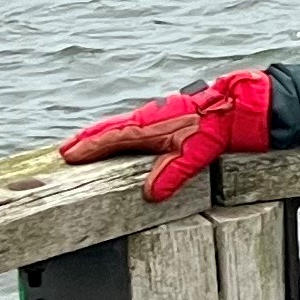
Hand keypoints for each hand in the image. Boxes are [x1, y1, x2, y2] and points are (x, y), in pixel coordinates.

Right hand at [57, 69, 272, 202]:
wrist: (235, 106)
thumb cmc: (215, 128)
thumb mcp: (196, 155)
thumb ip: (173, 173)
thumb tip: (150, 194)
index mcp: (149, 126)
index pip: (112, 138)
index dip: (89, 147)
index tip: (68, 155)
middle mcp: (147, 118)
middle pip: (110, 129)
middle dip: (86, 139)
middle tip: (64, 150)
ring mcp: (154, 115)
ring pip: (120, 125)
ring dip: (100, 134)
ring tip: (83, 144)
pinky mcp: (163, 116)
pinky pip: (132, 124)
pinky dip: (117, 131)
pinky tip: (118, 138)